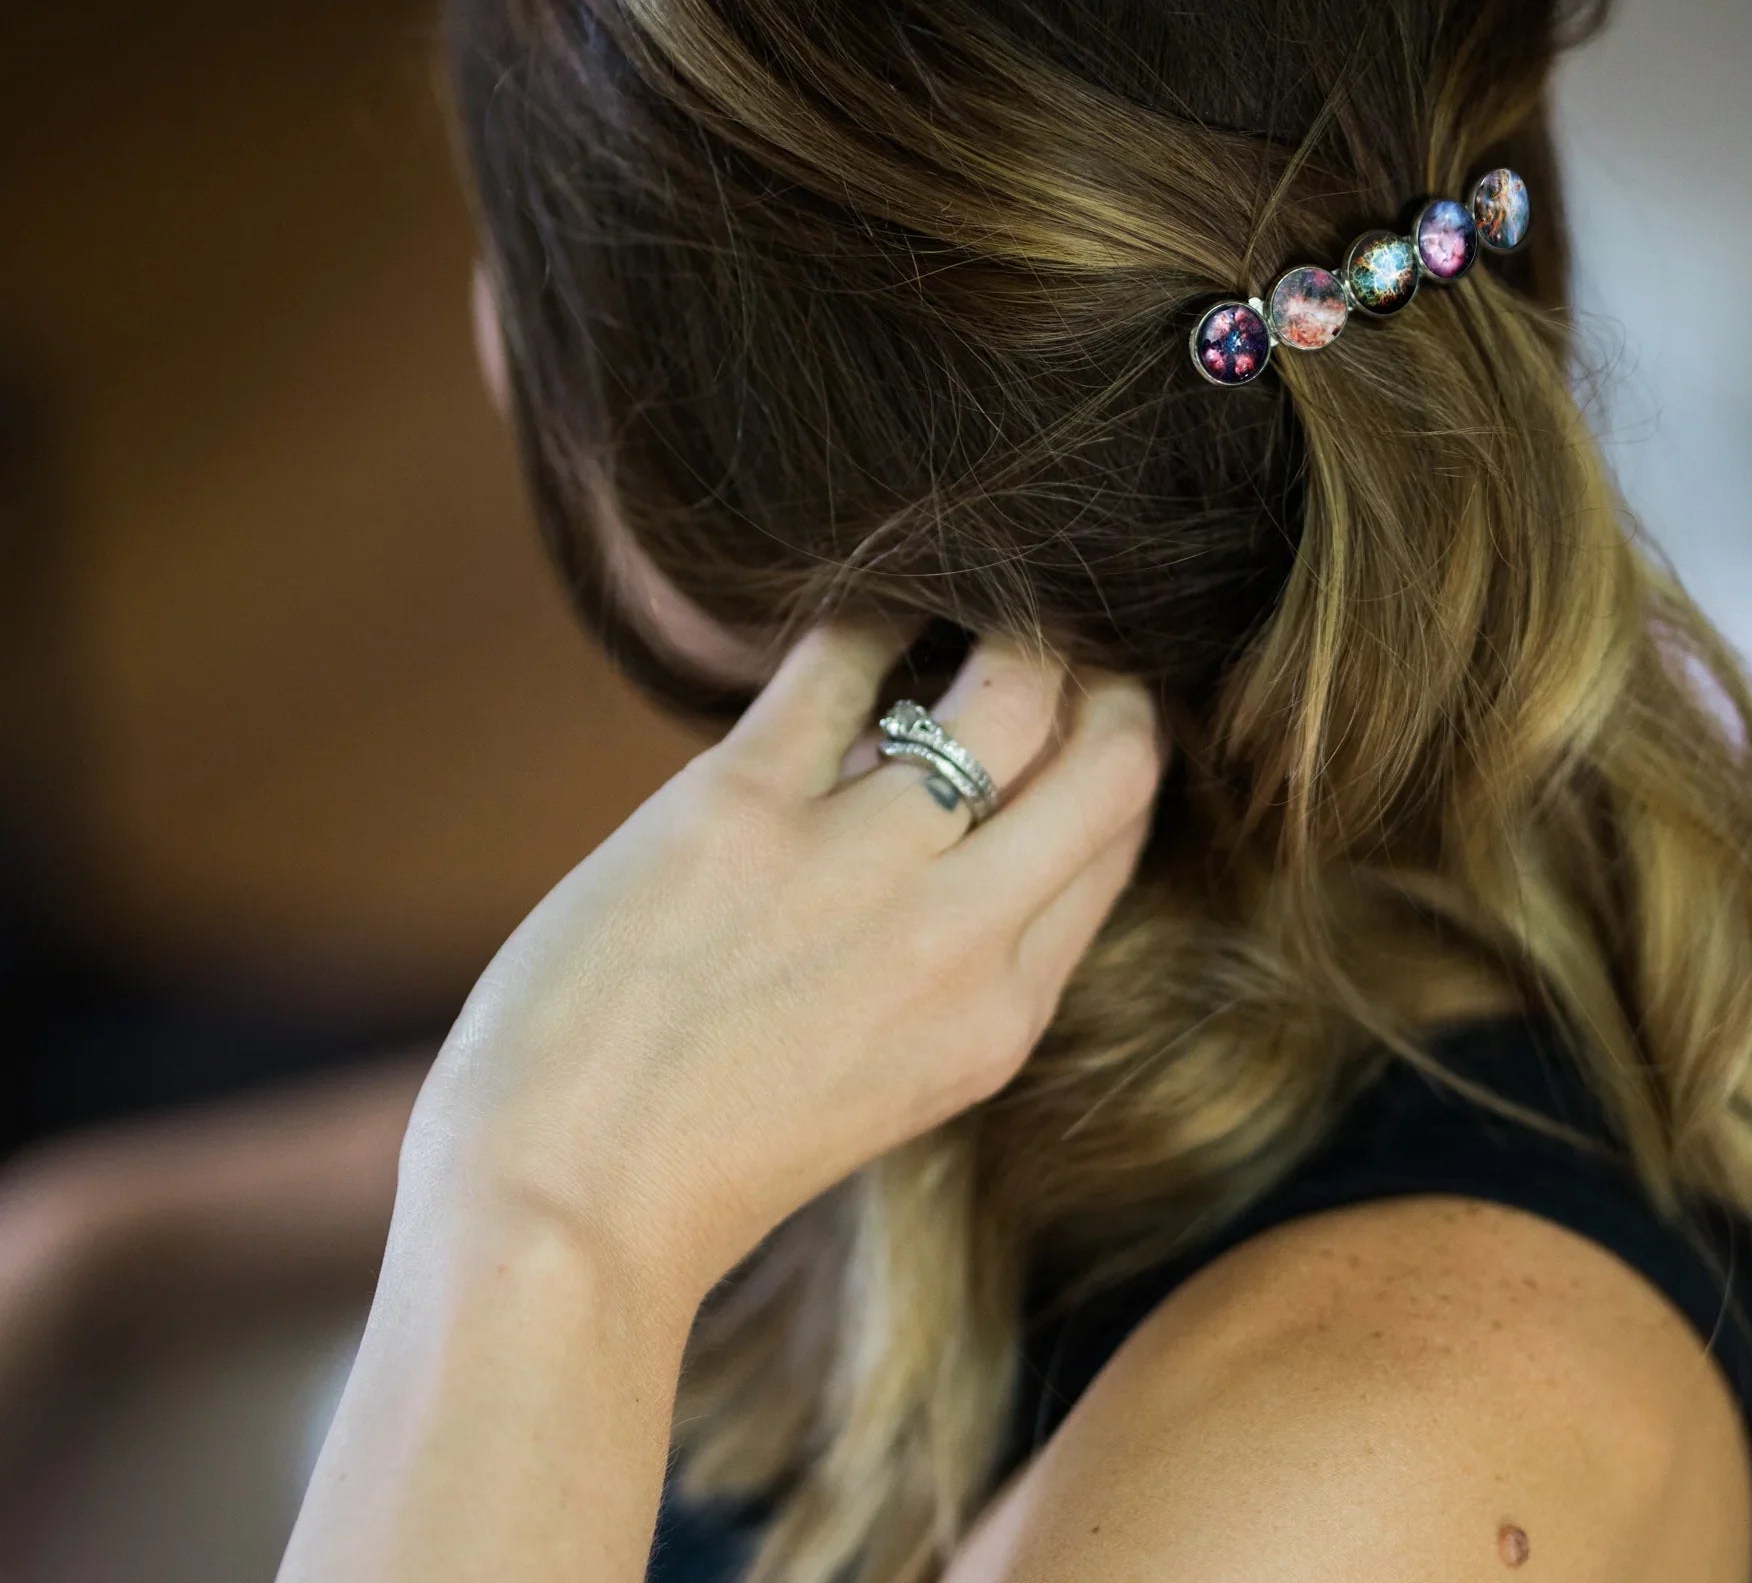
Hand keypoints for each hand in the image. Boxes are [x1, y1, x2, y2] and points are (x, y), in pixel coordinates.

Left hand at [400, 622, 1164, 1335]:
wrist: (563, 1214)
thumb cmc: (711, 1150)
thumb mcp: (895, 1076)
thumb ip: (957, 958)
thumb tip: (960, 797)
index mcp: (1004, 1011)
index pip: (1117, 834)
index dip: (1109, 751)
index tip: (1078, 705)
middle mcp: (962, 934)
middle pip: (1112, 751)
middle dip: (1103, 675)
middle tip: (1052, 641)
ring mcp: (859, 863)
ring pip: (1012, 681)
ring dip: (1007, 626)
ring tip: (968, 608)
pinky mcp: (741, 806)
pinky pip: (845, 655)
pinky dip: (868, 616)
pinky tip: (859, 616)